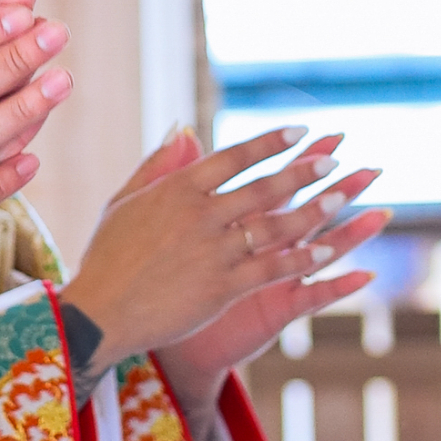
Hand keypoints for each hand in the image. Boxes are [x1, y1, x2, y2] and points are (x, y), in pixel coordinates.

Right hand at [62, 122, 387, 389]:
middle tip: (333, 157)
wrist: (99, 312)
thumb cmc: (107, 256)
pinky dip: (302, 257)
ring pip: (275, 226)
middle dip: (302, 171)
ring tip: (341, 196)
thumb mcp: (124, 200)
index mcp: (177, 189)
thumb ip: (158, 164)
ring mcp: (213, 252)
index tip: (299, 129)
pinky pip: (272, 268)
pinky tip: (326, 250)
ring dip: (312, 210)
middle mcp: (199, 215)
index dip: (270, 142)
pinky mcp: (222, 288)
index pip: (234, 156)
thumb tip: (182, 128)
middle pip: (263, 187)